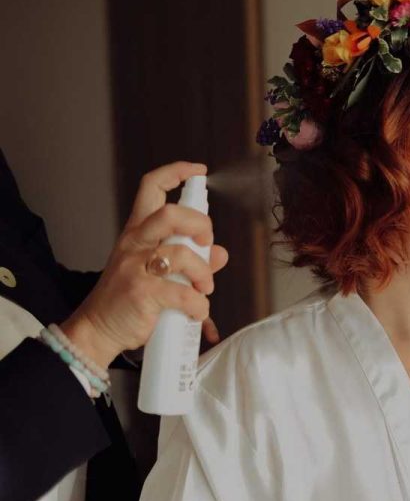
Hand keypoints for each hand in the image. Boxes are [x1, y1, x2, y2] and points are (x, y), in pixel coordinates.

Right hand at [60, 162, 228, 368]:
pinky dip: (199, 305)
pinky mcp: (141, 293)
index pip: (151, 187)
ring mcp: (135, 267)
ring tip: (204, 289)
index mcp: (137, 231)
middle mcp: (134, 243)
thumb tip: (220, 254)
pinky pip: (183, 294)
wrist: (97, 330)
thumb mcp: (156, 272)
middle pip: (170, 214)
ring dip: (203, 273)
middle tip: (206, 245)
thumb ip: (190, 260)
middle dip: (200, 226)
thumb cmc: (128, 299)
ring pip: (181, 255)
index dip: (176, 172)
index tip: (198, 170)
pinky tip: (197, 311)